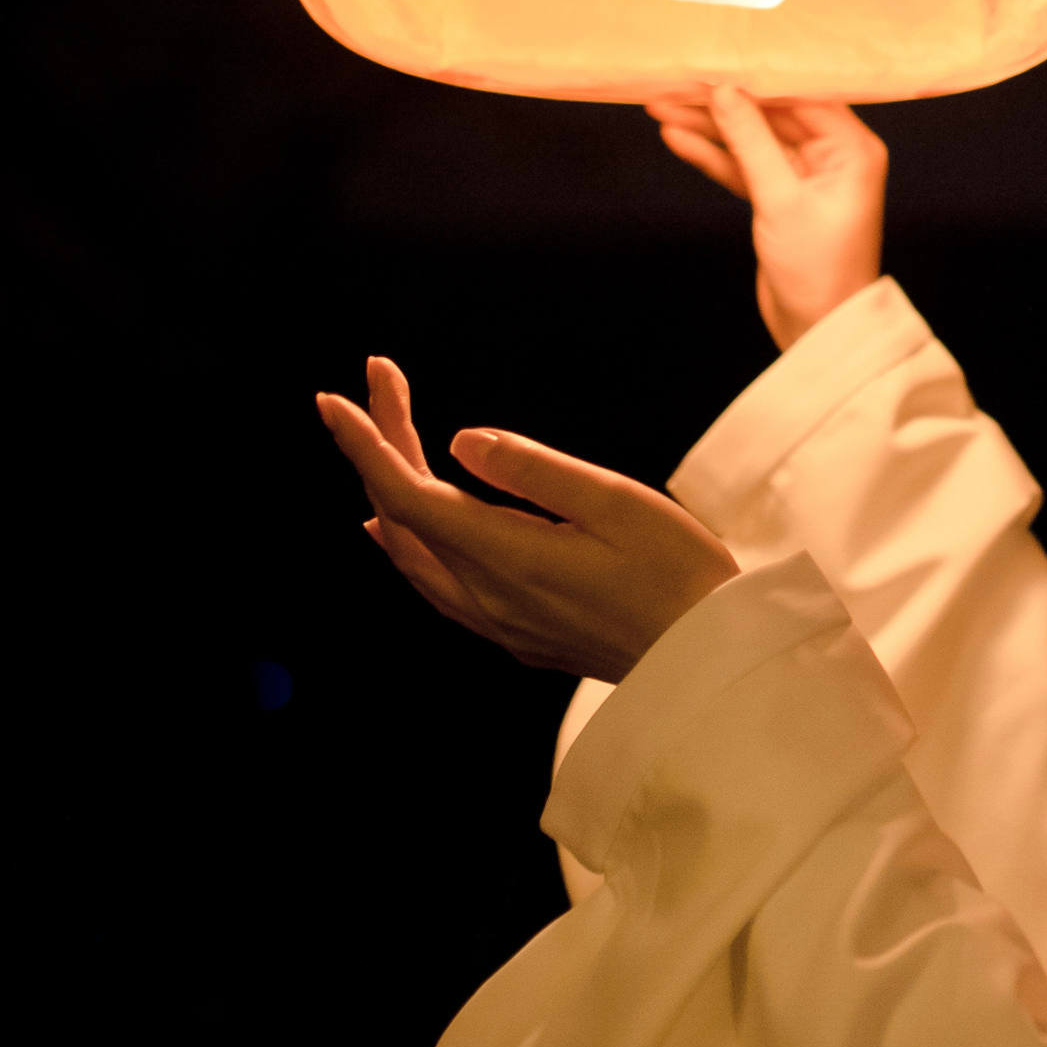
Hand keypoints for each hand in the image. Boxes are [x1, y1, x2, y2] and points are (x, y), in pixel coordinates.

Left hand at [316, 356, 738, 682]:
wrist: (709, 663)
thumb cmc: (679, 574)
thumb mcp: (615, 502)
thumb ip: (532, 470)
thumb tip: (459, 442)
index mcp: (508, 558)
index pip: (407, 496)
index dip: (366, 442)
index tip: (337, 394)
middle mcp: (489, 598)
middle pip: (402, 520)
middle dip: (382, 447)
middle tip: (382, 384)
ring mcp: (500, 623)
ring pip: (411, 558)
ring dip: (388, 496)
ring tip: (376, 443)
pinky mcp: (519, 635)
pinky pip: (436, 587)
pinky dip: (406, 546)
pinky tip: (399, 535)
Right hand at [646, 87, 888, 349]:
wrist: (817, 330)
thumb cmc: (817, 270)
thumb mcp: (781, 200)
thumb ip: (751, 141)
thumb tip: (723, 90)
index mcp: (852, 147)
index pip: (801, 94)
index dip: (755, 75)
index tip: (713, 58)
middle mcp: (833, 154)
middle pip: (771, 113)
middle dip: (722, 101)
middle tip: (674, 84)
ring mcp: (805, 175)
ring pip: (751, 139)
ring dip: (709, 126)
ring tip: (659, 106)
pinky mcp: (781, 196)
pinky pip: (744, 166)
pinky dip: (713, 154)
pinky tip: (678, 138)